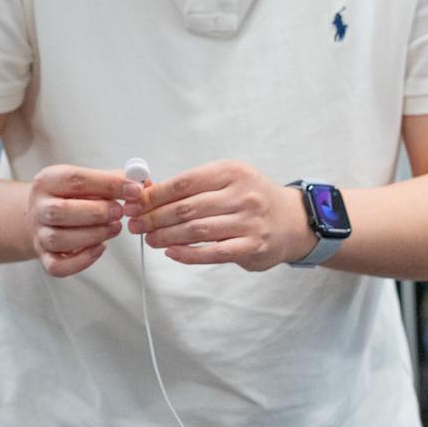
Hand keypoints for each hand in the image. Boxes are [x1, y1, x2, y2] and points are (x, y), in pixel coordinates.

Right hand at [26, 164, 140, 277]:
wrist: (43, 216)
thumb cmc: (70, 197)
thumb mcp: (86, 180)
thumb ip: (113, 180)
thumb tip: (143, 183)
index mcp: (47, 181)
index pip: (75, 180)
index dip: (108, 184)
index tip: (134, 190)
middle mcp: (38, 207)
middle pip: (61, 211)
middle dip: (97, 212)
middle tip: (120, 212)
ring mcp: (39, 234)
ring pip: (60, 239)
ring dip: (94, 235)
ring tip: (115, 228)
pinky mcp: (44, 256)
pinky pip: (58, 266)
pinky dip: (82, 260)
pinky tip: (100, 248)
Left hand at [130, 160, 312, 270]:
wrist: (293, 220)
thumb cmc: (251, 199)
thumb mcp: (228, 180)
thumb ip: (193, 187)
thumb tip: (148, 194)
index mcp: (231, 172)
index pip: (184, 183)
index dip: (154, 195)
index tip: (134, 203)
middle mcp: (242, 194)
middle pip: (186, 207)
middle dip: (154, 217)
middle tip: (135, 224)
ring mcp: (249, 221)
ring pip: (196, 230)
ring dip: (166, 236)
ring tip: (149, 239)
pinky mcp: (252, 246)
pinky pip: (213, 253)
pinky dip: (188, 254)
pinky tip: (171, 252)